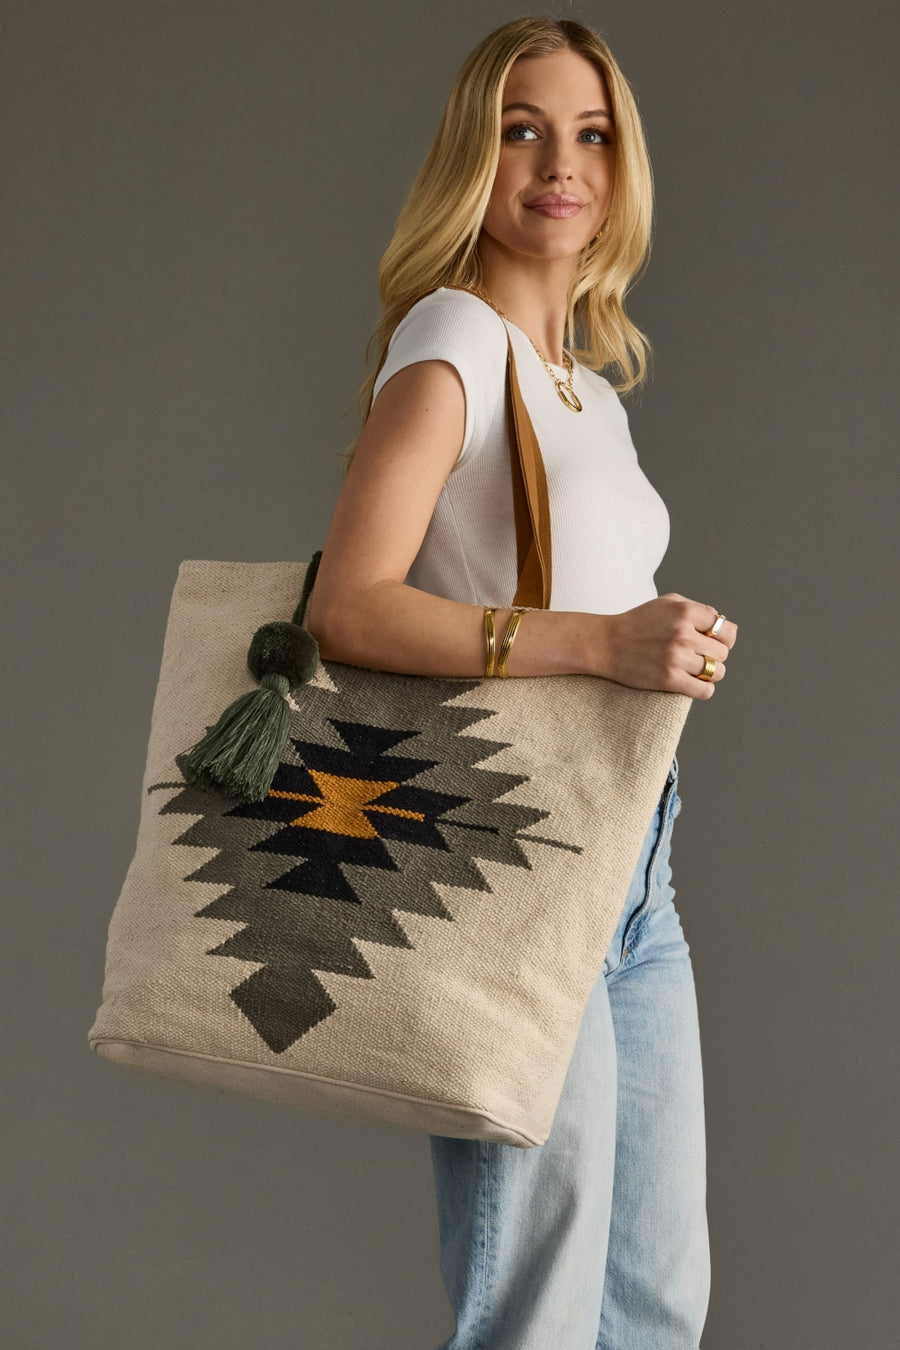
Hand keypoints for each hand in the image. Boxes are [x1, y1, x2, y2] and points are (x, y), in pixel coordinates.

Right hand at [600, 594, 737, 699]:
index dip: (722, 637)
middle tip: (698, 656)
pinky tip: (693, 683)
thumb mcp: (667, 603)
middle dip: (714, 655)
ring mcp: (676, 658)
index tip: (711, 642)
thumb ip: (697, 608)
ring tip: (695, 670)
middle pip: (723, 652)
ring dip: (710, 673)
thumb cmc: (638, 622)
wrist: (606, 644)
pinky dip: (703, 689)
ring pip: (717, 672)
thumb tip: (723, 623)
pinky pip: (705, 690)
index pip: (726, 630)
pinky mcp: (669, 680)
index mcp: (685, 612)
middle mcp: (683, 634)